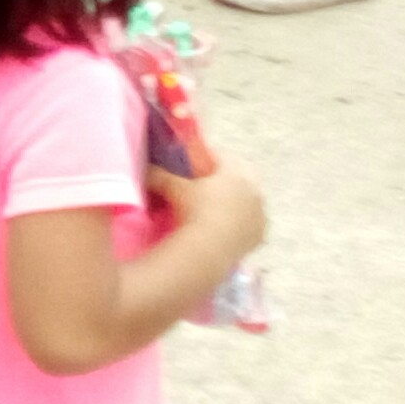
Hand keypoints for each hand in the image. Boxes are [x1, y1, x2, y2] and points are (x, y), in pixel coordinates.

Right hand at [150, 158, 266, 257]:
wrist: (211, 248)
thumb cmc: (195, 210)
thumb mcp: (173, 189)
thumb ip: (159, 175)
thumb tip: (144, 169)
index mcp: (236, 172)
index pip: (223, 156)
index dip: (207, 157)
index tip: (193, 164)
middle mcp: (255, 190)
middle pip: (242, 176)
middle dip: (226, 177)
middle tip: (206, 184)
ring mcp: (260, 213)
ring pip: (249, 200)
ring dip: (236, 200)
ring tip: (215, 209)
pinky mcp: (260, 234)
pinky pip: (252, 222)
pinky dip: (241, 222)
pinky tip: (225, 228)